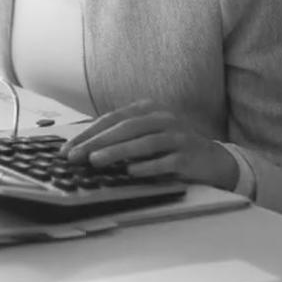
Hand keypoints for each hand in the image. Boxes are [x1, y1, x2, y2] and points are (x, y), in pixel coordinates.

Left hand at [60, 99, 238, 189]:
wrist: (213, 160)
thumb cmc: (171, 148)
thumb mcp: (146, 135)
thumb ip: (121, 137)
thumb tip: (83, 149)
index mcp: (148, 109)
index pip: (112, 119)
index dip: (89, 133)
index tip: (68, 148)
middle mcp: (163, 119)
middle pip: (125, 128)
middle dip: (96, 142)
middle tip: (75, 156)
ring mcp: (178, 136)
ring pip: (143, 142)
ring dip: (117, 152)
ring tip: (95, 161)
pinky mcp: (189, 155)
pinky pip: (166, 161)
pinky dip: (147, 166)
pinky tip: (131, 172)